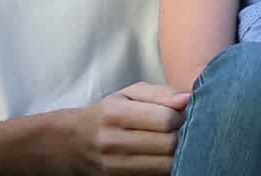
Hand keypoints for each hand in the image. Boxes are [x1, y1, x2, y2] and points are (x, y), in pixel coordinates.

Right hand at [71, 81, 190, 174]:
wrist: (72, 143)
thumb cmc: (108, 113)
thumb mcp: (129, 94)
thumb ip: (160, 93)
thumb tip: (188, 99)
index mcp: (115, 114)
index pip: (166, 119)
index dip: (181, 116)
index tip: (180, 115)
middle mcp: (113, 142)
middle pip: (169, 145)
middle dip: (182, 136)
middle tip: (181, 130)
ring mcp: (114, 166)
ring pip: (166, 166)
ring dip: (177, 154)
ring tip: (172, 143)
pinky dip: (165, 167)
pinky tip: (162, 156)